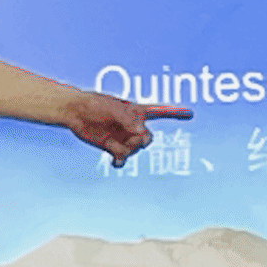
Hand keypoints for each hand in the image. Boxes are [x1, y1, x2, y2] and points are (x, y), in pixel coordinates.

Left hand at [66, 92, 192, 164]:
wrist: (75, 112)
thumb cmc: (96, 104)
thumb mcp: (116, 110)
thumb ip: (132, 123)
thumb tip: (143, 136)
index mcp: (137, 111)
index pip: (161, 111)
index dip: (176, 112)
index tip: (191, 114)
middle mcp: (132, 124)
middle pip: (147, 138)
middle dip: (140, 140)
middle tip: (130, 136)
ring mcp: (123, 136)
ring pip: (135, 150)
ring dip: (127, 150)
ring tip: (114, 145)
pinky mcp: (112, 146)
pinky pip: (122, 158)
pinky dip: (119, 161)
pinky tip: (115, 161)